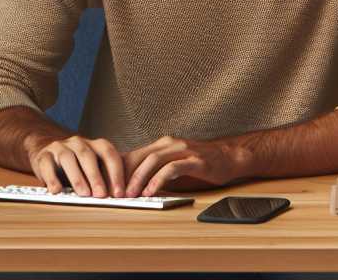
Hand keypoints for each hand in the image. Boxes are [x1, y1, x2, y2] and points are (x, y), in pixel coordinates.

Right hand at [22, 133, 126, 197]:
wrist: (47, 153)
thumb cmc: (77, 166)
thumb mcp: (93, 167)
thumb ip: (106, 178)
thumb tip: (123, 198)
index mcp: (94, 145)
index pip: (109, 154)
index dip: (116, 174)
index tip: (120, 193)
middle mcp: (78, 143)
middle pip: (88, 155)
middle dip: (96, 176)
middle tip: (101, 195)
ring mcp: (59, 147)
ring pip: (68, 159)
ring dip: (77, 177)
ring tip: (83, 194)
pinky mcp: (43, 156)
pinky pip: (47, 166)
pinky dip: (52, 179)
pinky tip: (57, 191)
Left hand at [122, 135, 244, 196]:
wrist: (230, 156)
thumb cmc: (199, 164)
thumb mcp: (173, 165)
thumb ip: (156, 171)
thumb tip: (132, 185)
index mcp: (160, 145)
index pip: (133, 155)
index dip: (118, 170)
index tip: (107, 185)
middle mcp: (168, 144)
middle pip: (139, 157)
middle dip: (124, 175)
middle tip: (113, 192)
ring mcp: (182, 150)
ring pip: (152, 161)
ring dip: (138, 178)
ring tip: (130, 194)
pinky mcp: (195, 160)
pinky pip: (172, 168)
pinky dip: (159, 180)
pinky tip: (152, 191)